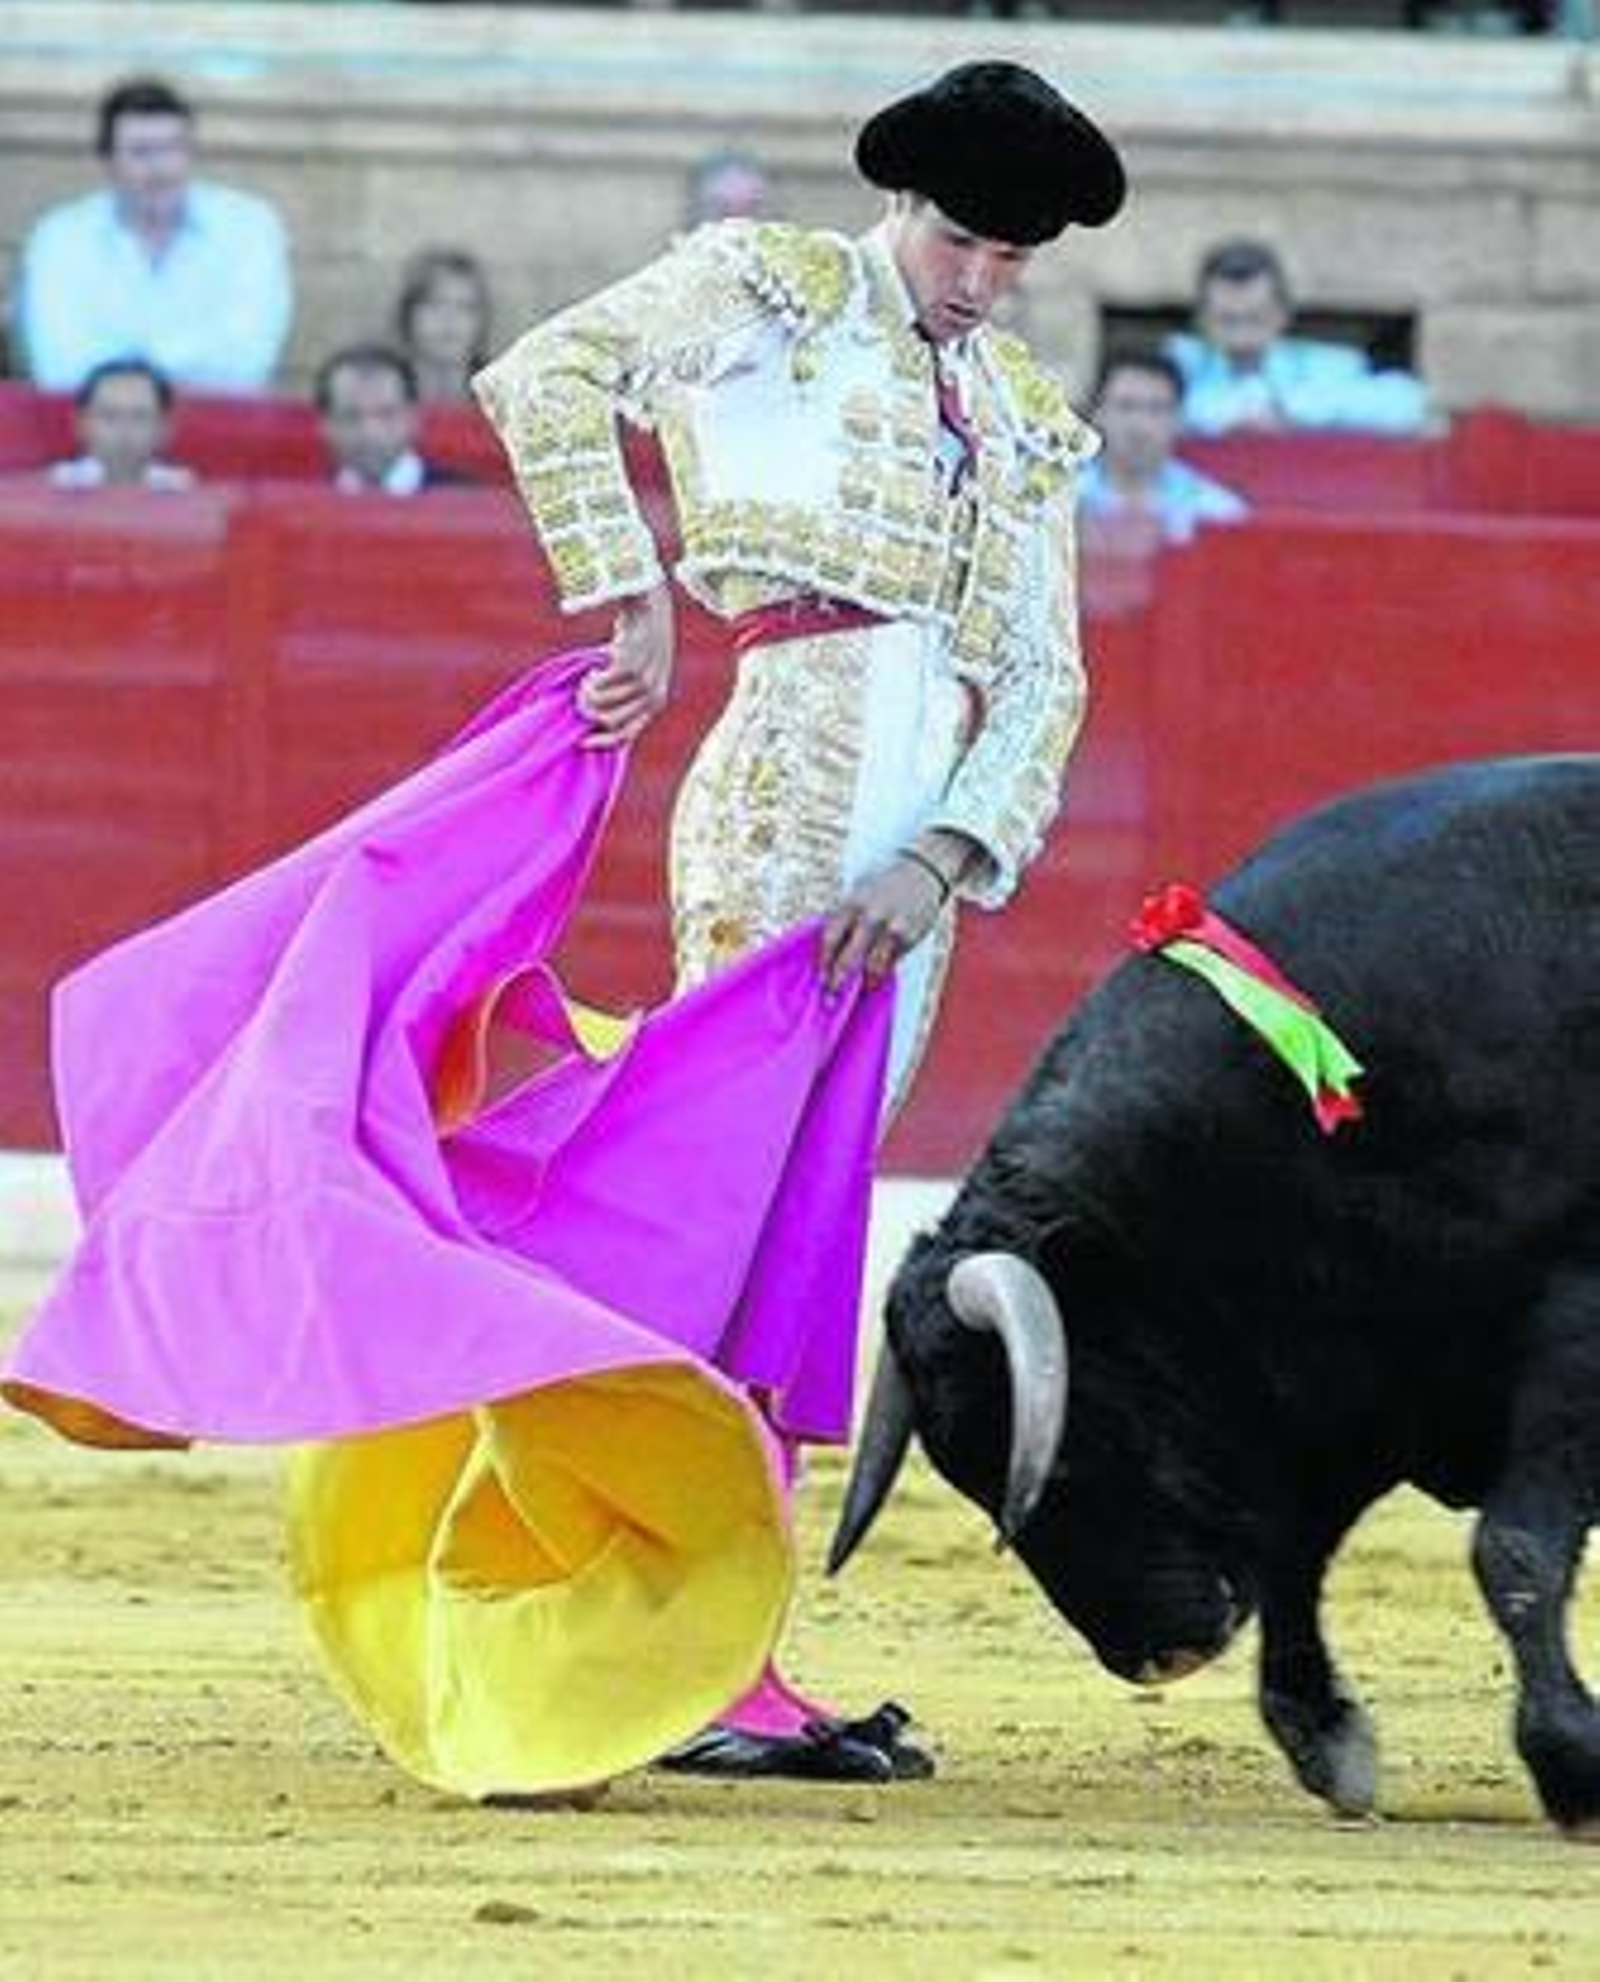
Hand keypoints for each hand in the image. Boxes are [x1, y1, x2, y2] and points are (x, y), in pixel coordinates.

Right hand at [579, 584, 674, 748]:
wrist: (650, 610)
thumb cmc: (640, 643)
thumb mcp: (640, 673)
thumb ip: (625, 696)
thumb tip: (595, 718)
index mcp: (656, 703)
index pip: (627, 735)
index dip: (602, 742)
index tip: (581, 742)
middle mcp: (653, 696)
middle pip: (608, 722)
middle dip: (588, 712)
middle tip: (580, 696)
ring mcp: (642, 683)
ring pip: (600, 705)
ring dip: (587, 694)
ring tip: (588, 678)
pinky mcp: (630, 667)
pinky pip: (598, 687)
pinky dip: (590, 680)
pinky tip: (594, 668)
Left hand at [820, 850, 952, 994]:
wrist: (924, 871)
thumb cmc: (887, 885)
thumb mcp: (860, 894)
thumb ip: (846, 920)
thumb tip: (831, 951)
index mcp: (853, 904)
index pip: (831, 937)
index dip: (824, 960)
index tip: (820, 977)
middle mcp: (871, 917)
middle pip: (849, 957)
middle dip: (838, 980)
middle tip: (832, 996)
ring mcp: (892, 929)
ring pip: (873, 966)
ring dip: (864, 981)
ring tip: (859, 989)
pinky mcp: (910, 938)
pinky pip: (892, 962)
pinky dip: (883, 972)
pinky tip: (877, 979)